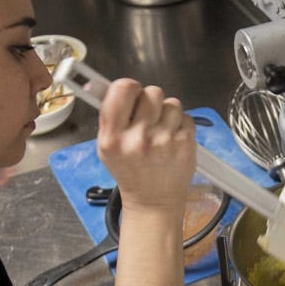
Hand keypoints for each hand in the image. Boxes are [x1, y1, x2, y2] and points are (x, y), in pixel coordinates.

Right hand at [97, 79, 195, 211]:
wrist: (152, 201)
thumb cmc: (129, 171)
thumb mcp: (106, 147)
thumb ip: (109, 115)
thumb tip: (98, 84)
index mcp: (112, 138)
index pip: (123, 88)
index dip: (129, 88)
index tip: (132, 96)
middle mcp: (137, 138)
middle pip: (151, 91)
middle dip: (150, 101)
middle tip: (147, 118)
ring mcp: (164, 141)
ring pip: (172, 102)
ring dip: (167, 113)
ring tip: (161, 131)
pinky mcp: (185, 144)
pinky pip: (186, 117)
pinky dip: (181, 125)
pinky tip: (173, 140)